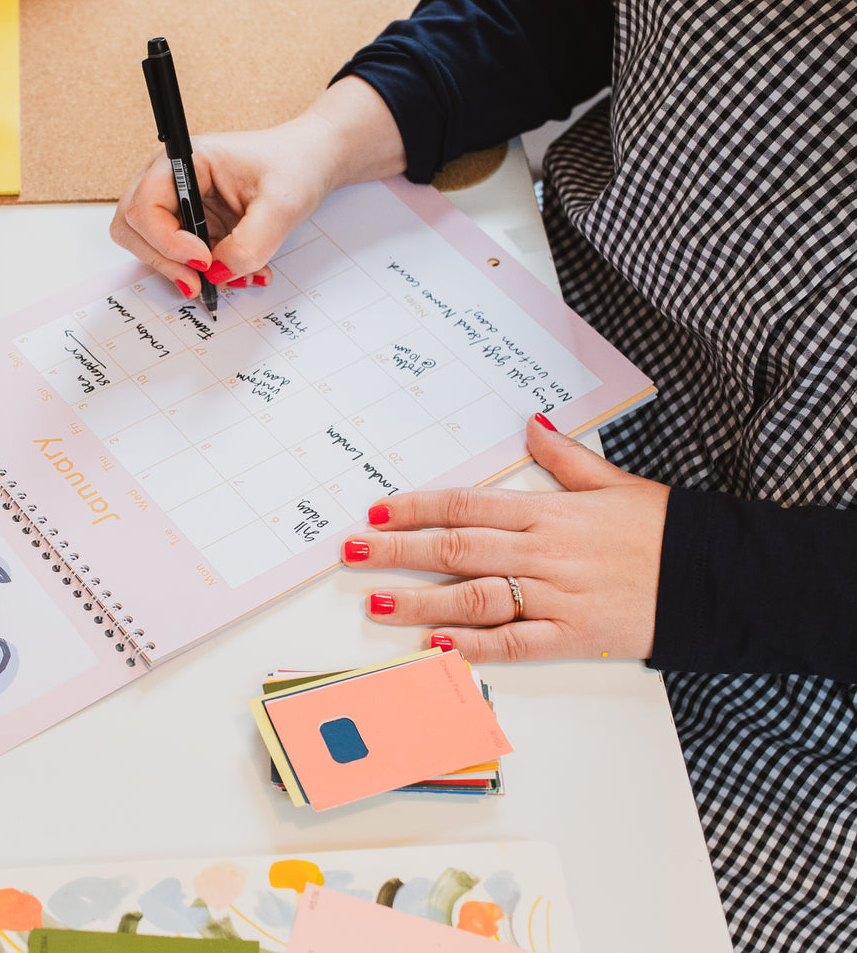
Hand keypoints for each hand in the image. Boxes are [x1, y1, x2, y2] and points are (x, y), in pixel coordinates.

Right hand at [109, 77, 406, 297]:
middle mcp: (170, 180)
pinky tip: (238, 271)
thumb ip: (250, 244)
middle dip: (164, 261)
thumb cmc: (295, 167)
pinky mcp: (190, 226)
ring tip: (232, 276)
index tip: (204, 260)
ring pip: (149, 248)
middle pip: (132, 228)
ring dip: (183, 271)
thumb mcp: (282, 205)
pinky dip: (202, 274)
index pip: (145, 206)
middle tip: (201, 282)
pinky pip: (178, 259)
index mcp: (184, 160)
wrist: (310, 164)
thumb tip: (216, 275)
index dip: (167, 240)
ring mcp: (177, 204)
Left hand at [341, 416, 670, 662]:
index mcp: (549, 512)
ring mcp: (555, 597)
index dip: (417, 509)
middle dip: (397, 551)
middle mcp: (543, 553)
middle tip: (351, 553)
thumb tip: (531, 424)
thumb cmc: (665, 530)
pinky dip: (470, 645)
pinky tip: (433, 646)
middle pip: (455, 550)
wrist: (718, 577)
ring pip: (473, 597)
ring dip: (419, 601)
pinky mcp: (572, 636)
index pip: (466, 507)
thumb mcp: (615, 482)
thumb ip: (565, 458)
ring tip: (375, 604)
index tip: (378, 511)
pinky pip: (512, 642)